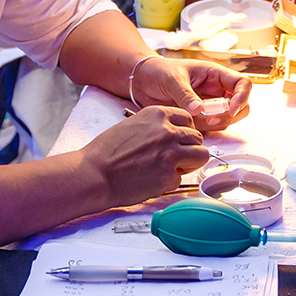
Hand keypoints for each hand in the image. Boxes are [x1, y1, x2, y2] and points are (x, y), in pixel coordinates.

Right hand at [79, 105, 209, 207]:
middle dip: (189, 148)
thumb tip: (172, 134)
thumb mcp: (132, 124)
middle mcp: (167, 131)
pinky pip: (182, 178)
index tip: (180, 139)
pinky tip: (153, 180)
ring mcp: (171, 154)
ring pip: (201, 155)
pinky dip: (170, 181)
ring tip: (172, 168)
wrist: (94, 173)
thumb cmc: (107, 151)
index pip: (188, 118)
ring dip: (190, 163)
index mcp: (157, 114)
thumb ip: (156, 126)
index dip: (185, 131)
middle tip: (176, 157)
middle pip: (198, 137)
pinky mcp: (169, 176)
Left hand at [130, 56, 252, 132]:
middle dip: (229, 116)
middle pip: (240, 106)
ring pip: (226, 120)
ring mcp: (209, 106)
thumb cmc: (158, 72)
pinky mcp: (199, 119)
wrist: (141, 82)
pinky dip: (203, 130)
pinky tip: (188, 124)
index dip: (242, 97)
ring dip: (214, 124)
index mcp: (214, 75)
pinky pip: (209, 129)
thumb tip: (198, 110)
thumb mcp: (172, 79)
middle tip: (210, 120)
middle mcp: (216, 91)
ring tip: (193, 120)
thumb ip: (185, 95)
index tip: (231, 109)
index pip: (242, 84)